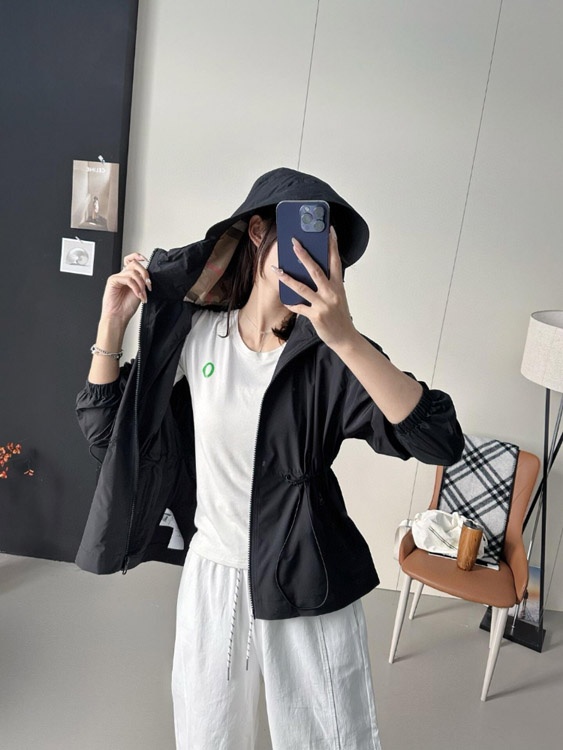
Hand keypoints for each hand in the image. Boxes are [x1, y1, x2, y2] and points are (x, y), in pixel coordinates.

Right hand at [100, 253, 151, 323]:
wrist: (118, 317)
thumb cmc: (126, 307)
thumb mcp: (140, 292)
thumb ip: (142, 282)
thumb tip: (149, 276)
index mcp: (128, 277)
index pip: (131, 260)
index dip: (138, 256)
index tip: (146, 260)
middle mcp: (122, 275)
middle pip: (134, 264)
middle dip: (145, 274)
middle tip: (148, 285)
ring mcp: (117, 277)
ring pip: (133, 272)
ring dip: (141, 284)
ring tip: (142, 295)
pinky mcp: (113, 281)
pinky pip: (128, 279)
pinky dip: (135, 287)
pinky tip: (137, 294)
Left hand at [275, 227, 358, 349]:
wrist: (345, 338)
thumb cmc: (340, 315)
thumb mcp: (338, 296)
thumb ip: (328, 284)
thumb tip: (311, 271)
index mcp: (338, 285)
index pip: (335, 261)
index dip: (332, 245)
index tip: (329, 231)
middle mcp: (331, 293)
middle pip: (316, 270)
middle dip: (304, 255)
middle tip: (294, 243)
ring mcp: (323, 304)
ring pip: (302, 287)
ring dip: (287, 278)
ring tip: (277, 269)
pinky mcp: (316, 316)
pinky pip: (299, 307)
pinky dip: (291, 303)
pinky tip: (284, 299)